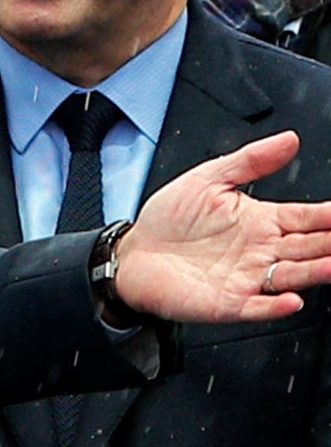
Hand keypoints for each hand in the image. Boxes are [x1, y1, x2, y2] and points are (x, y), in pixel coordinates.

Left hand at [116, 131, 330, 321]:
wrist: (133, 253)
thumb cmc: (168, 219)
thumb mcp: (207, 179)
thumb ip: (250, 160)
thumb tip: (289, 140)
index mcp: (262, 221)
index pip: (308, 218)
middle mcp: (262, 251)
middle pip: (311, 247)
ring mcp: (248, 277)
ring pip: (293, 275)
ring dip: (316, 271)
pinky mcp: (228, 302)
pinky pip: (257, 306)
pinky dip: (275, 305)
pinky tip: (291, 300)